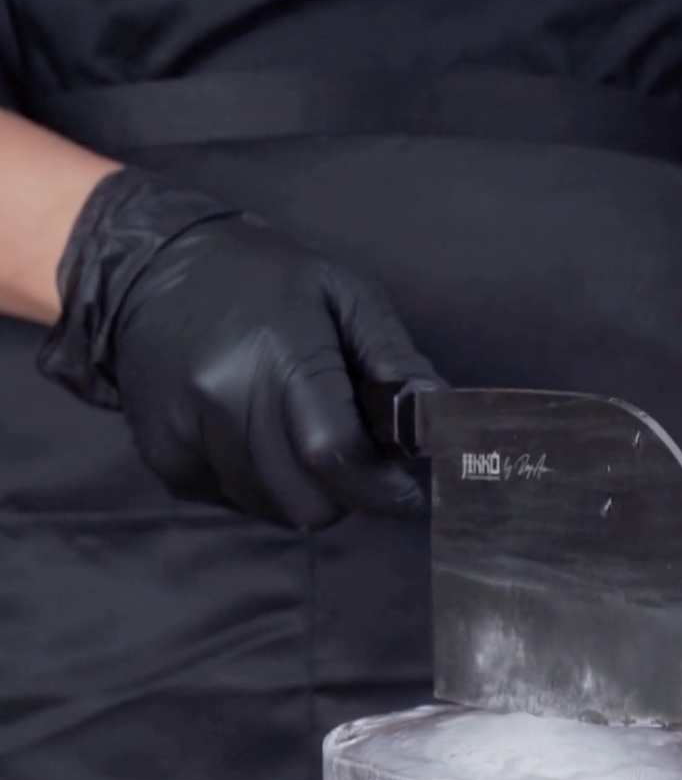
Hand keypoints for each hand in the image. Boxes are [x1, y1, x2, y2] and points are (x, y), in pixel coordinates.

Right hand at [38, 168, 439, 527]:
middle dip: (342, 492)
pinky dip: (257, 485)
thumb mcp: (342, 294)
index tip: (406, 494)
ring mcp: (186, 433)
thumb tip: (435, 415)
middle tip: (348, 456)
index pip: (334, 454)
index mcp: (278, 353)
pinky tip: (253, 435)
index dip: (379, 487)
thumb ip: (392, 358)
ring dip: (299, 491)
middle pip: (305, 500)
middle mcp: (224, 399)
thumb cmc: (262, 278)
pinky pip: (232, 501)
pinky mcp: (163, 457)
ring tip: (296, 438)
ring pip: (270, 510)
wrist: (147, 269)